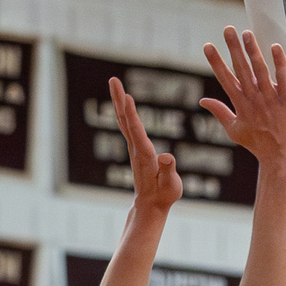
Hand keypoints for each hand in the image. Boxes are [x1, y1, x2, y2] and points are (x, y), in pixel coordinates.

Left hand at [109, 77, 183, 221]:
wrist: (150, 205)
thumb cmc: (164, 195)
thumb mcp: (172, 186)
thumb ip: (169, 171)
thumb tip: (166, 157)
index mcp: (145, 155)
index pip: (137, 131)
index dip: (132, 114)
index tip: (127, 96)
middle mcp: (136, 149)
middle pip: (125, 120)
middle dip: (119, 99)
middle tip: (113, 80)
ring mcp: (133, 148)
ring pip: (124, 120)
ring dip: (119, 101)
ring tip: (114, 83)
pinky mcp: (135, 148)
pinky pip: (127, 125)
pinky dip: (123, 111)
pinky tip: (120, 101)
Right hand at [201, 28, 285, 169]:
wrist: (281, 158)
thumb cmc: (257, 144)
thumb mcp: (234, 129)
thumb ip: (219, 112)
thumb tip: (202, 100)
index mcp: (240, 105)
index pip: (225, 78)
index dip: (216, 62)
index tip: (207, 45)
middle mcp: (254, 99)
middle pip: (241, 69)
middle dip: (233, 48)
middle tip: (227, 29)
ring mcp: (271, 98)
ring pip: (260, 70)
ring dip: (253, 51)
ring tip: (246, 33)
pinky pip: (283, 77)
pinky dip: (279, 62)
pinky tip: (275, 47)